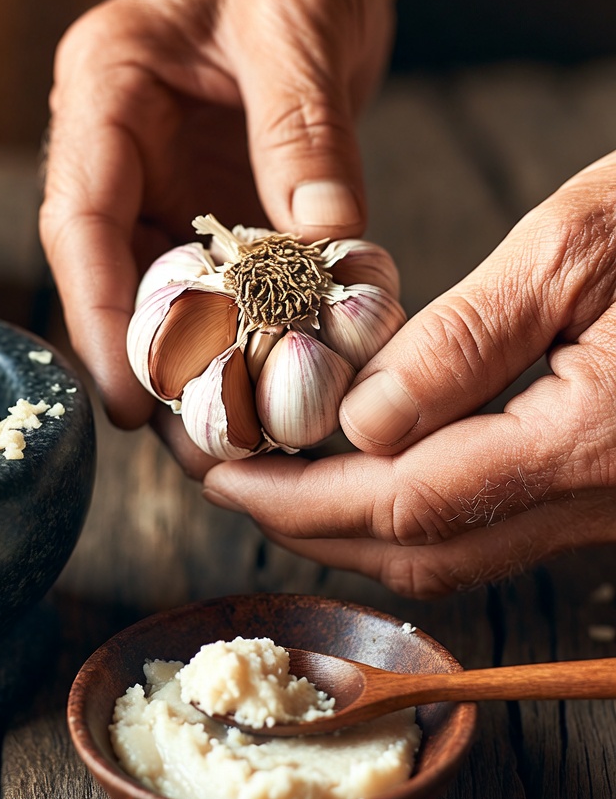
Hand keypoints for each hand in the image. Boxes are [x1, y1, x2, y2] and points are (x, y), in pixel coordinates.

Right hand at [39, 0, 472, 439]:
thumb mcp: (293, 29)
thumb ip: (303, 137)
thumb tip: (328, 253)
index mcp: (104, 93)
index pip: (78, 220)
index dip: (96, 313)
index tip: (129, 393)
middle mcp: (118, 151)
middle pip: (113, 275)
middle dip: (150, 363)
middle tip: (196, 439)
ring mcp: (161, 181)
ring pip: (160, 291)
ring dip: (195, 364)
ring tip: (234, 434)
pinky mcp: (206, 202)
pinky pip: (214, 279)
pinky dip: (240, 332)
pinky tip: (269, 380)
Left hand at [203, 151, 615, 596]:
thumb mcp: (581, 247)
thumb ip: (468, 340)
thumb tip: (362, 419)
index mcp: (590, 444)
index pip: (403, 500)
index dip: (297, 497)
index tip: (220, 473)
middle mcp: (598, 502)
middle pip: (415, 547)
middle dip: (302, 524)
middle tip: (222, 482)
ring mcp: (602, 508)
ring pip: (447, 551)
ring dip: (343, 524)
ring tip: (268, 477)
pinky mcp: (598, 491)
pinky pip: (483, 527)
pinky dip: (399, 509)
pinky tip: (354, 468)